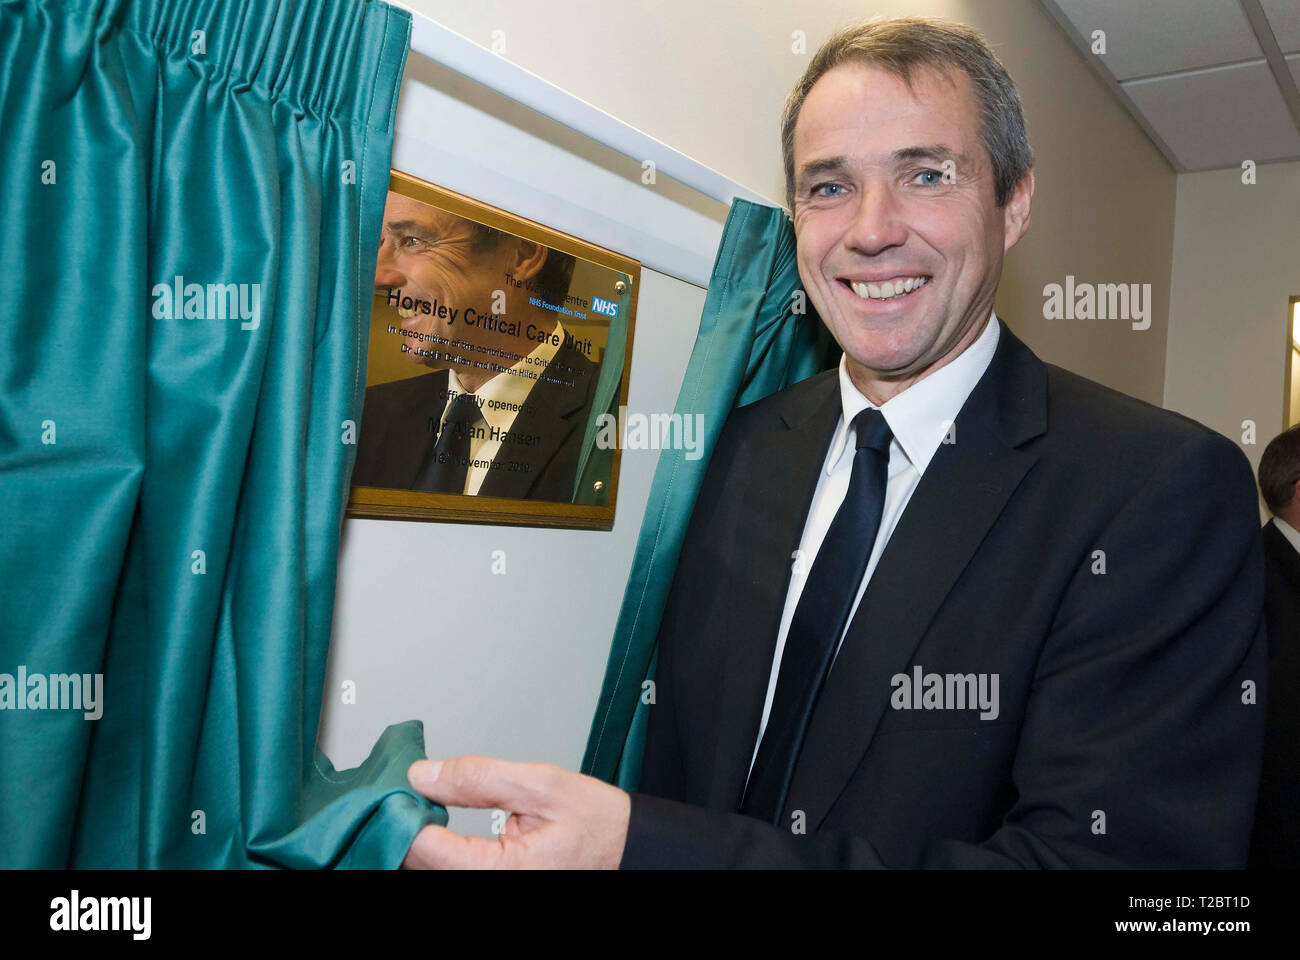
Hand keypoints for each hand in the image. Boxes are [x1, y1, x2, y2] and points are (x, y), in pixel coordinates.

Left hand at [402, 755, 630, 868]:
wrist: (626, 847)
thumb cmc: (597, 822)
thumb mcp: (541, 784)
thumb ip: (480, 778)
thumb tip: (425, 775)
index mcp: (505, 872)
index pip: (429, 851)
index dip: (406, 814)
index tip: (400, 786)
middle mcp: (494, 887)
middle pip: (422, 864)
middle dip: (408, 824)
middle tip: (408, 787)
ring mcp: (491, 887)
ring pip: (431, 868)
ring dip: (418, 836)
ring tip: (422, 800)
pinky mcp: (488, 881)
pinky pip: (449, 868)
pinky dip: (434, 847)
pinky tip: (434, 822)